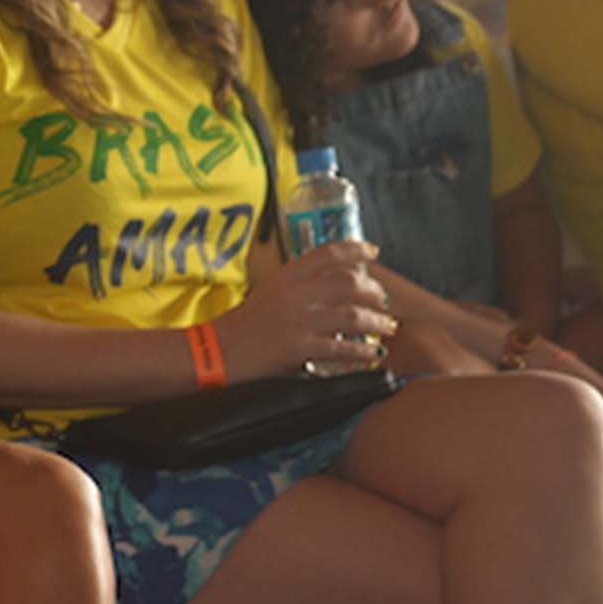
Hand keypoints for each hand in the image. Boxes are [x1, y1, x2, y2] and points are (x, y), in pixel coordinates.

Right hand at [218, 241, 397, 378]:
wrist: (215, 350)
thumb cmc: (240, 325)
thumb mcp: (268, 293)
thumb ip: (298, 287)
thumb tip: (332, 289)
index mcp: (285, 277)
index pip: (326, 253)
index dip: (354, 249)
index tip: (373, 252)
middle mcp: (294, 294)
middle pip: (348, 283)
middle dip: (374, 292)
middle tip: (384, 302)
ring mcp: (298, 320)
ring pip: (352, 315)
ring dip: (377, 322)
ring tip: (387, 328)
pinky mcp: (299, 347)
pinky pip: (341, 348)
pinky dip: (363, 352)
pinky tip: (372, 354)